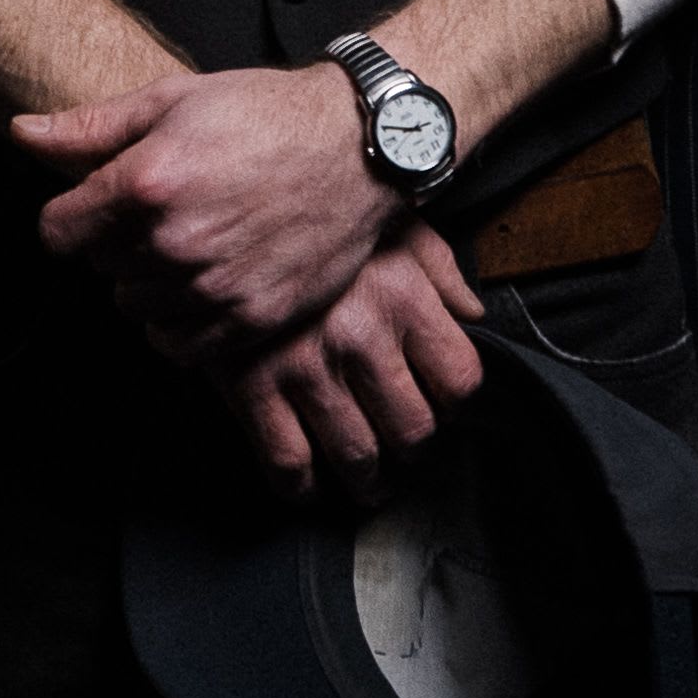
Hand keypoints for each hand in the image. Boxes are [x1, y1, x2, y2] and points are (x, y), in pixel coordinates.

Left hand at [16, 59, 379, 353]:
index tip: (96, 208)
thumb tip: (22, 134)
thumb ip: (90, 128)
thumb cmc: (268, 115)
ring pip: (136, 307)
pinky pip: (178, 345)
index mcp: (146, 184)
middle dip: (119, 242)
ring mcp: (213, 286)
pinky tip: (206, 282)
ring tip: (193, 242)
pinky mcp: (250, 318)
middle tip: (165, 212)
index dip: (72, 218)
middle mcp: (174, 242)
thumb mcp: (172, 100)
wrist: (358, 147)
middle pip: (99, 268)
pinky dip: (181, 321)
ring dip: (151, 282)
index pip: (57, 233)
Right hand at [231, 230, 486, 488]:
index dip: (456, 405)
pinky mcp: (252, 386)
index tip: (443, 408)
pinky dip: (303, 487)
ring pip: (357, 456)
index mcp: (403, 298)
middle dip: (413, 449)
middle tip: (404, 450)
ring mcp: (305, 367)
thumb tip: (472, 315)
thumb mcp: (394, 223)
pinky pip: (287, 461)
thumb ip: (442, 270)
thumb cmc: (314, 218)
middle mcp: (361, 338)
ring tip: (369, 482)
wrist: (225, 210)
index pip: (459, 381)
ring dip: (368, 481)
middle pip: (413, 430)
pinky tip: (310, 486)